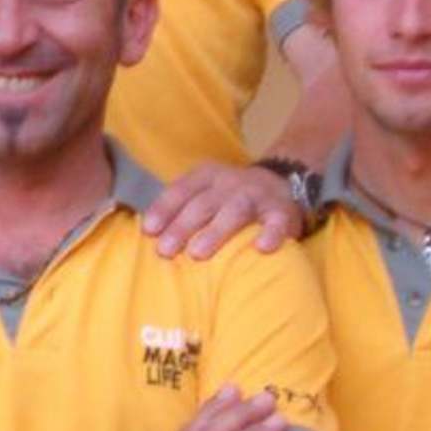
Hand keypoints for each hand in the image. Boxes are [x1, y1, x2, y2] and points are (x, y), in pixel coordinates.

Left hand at [142, 162, 302, 258]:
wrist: (281, 182)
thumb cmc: (229, 197)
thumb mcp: (204, 192)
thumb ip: (180, 208)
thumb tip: (148, 234)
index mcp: (207, 175)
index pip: (181, 190)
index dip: (164, 209)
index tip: (148, 231)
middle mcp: (230, 182)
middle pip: (203, 203)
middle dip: (182, 226)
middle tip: (164, 251)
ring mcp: (257, 195)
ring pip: (235, 210)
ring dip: (215, 232)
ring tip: (197, 254)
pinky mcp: (282, 210)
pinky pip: (277, 221)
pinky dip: (271, 233)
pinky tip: (262, 248)